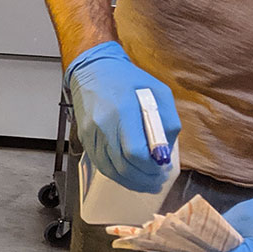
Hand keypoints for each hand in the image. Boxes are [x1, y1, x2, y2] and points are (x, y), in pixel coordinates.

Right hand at [66, 41, 180, 192]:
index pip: (135, 152)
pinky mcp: (85, 138)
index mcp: (123, 111)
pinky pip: (100, 164)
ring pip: (111, 170)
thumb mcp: (158, 92)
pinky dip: (117, 175)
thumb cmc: (126, 79)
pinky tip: (129, 175)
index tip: (162, 169)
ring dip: (131, 181)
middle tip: (158, 180)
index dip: (151, 168)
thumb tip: (166, 151)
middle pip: (123, 166)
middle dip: (144, 179)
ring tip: (146, 182)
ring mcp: (91, 133)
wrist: (93, 70)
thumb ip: (167, 122)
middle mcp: (103, 124)